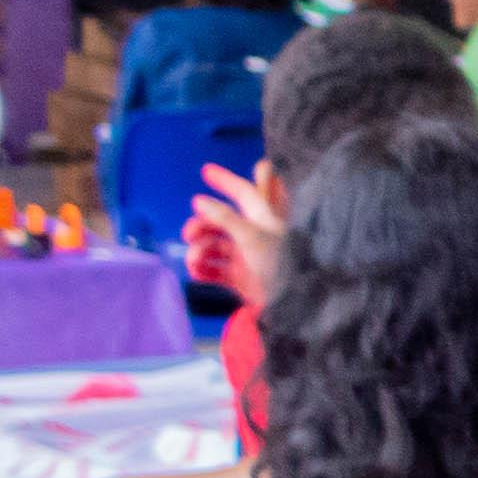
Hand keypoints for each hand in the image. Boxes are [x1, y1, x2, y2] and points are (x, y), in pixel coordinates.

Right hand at [180, 160, 277, 299]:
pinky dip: (202, 268)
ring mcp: (245, 257)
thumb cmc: (276, 265)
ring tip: (196, 260)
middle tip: (190, 233)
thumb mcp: (252, 236)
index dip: (229, 180)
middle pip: (219, 222)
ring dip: (199, 250)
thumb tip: (198, 200)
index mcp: (266, 220)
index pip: (246, 193)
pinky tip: (197, 272)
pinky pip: (213, 269)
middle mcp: (254, 235)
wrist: (287, 306)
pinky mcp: (238, 277)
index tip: (206, 170)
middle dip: (201, 225)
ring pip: (212, 245)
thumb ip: (225, 217)